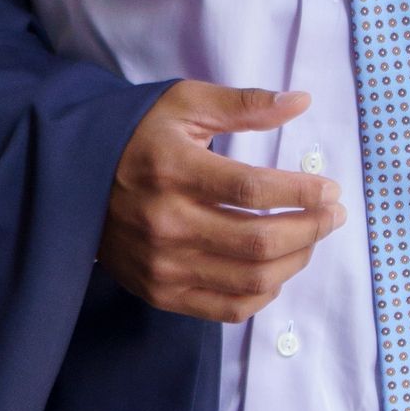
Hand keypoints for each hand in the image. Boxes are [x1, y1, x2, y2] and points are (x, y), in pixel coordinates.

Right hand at [99, 84, 344, 323]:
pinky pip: (228, 308)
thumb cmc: (139, 136)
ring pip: (250, 280)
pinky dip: (264, 294)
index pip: (252, 191)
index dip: (301, 193)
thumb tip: (301, 102)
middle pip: (258, 241)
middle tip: (334, 214)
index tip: (330, 189)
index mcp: (173, 170)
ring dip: (296, 261)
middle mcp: (166, 223)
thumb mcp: (185, 104)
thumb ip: (244, 105)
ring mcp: (162, 265)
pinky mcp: (160, 292)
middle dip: (310, 229)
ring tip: (312, 238)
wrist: (75, 179)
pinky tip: (278, 269)